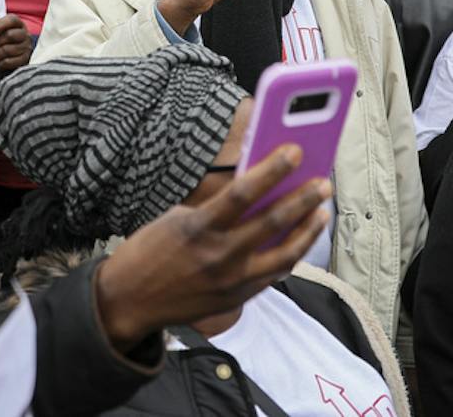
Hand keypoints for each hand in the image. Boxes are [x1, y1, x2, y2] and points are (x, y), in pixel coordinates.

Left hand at [0, 15, 31, 72]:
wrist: (12, 53)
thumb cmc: (2, 38)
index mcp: (18, 23)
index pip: (12, 20)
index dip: (0, 25)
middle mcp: (25, 34)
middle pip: (10, 35)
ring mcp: (26, 47)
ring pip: (8, 50)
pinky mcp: (24, 59)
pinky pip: (9, 61)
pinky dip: (0, 62)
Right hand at [94, 143, 331, 348]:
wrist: (130, 300)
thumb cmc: (150, 251)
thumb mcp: (177, 218)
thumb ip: (217, 208)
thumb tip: (254, 191)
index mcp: (198, 227)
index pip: (243, 192)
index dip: (272, 169)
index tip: (294, 151)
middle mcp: (219, 255)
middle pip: (272, 221)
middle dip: (303, 198)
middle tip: (322, 183)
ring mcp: (231, 281)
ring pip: (284, 253)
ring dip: (307, 230)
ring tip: (321, 212)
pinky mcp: (237, 298)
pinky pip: (274, 274)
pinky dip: (291, 254)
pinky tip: (301, 239)